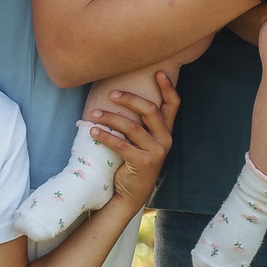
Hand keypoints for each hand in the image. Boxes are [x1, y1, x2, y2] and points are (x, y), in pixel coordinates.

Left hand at [89, 72, 181, 200]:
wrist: (129, 195)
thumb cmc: (131, 163)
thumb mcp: (141, 142)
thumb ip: (140, 123)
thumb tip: (120, 95)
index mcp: (166, 132)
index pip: (174, 105)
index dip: (168, 87)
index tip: (158, 71)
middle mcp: (165, 140)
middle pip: (150, 110)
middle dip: (130, 99)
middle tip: (111, 93)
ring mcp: (156, 152)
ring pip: (133, 126)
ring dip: (111, 117)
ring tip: (94, 113)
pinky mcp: (143, 163)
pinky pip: (122, 144)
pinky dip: (105, 136)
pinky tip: (93, 131)